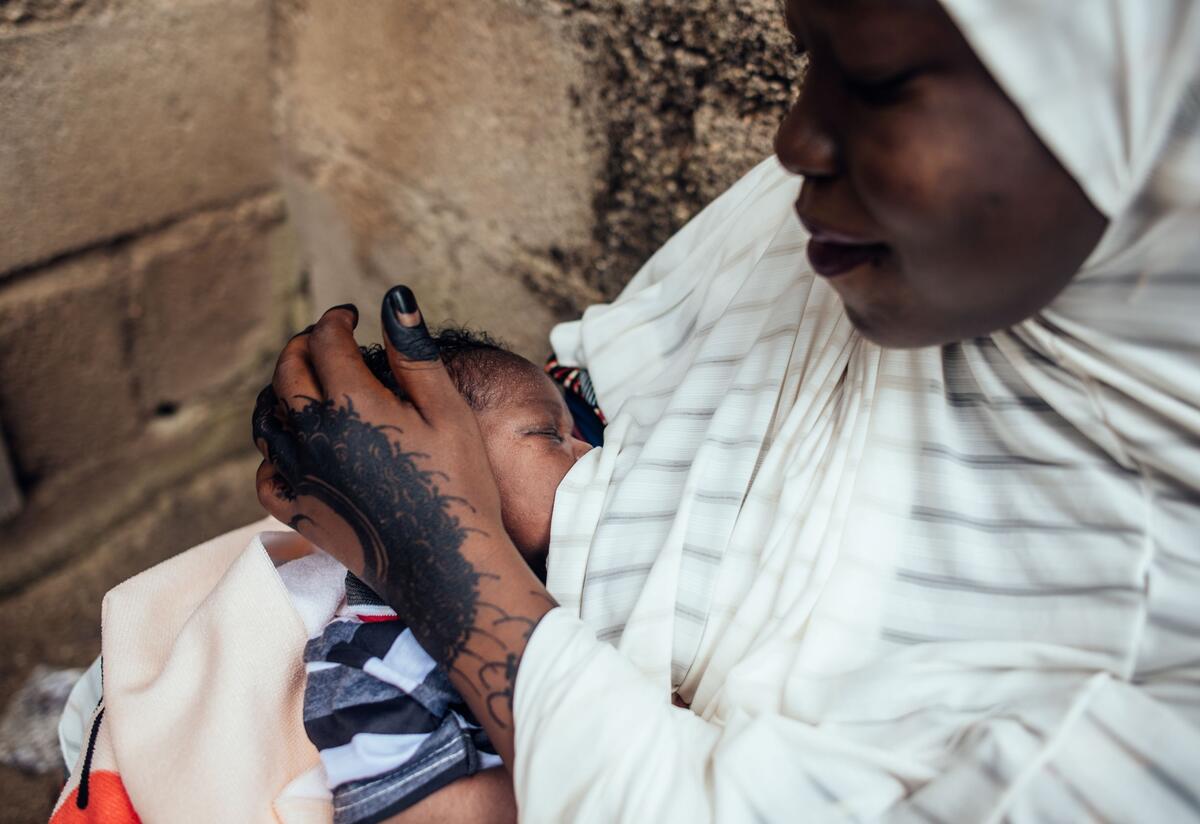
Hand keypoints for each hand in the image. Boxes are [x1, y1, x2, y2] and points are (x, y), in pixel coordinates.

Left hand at [252, 287, 508, 667]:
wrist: (447, 564)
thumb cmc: (458, 482)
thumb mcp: (447, 410)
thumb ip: (413, 353)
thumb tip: (394, 297)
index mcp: (351, 403)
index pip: (324, 340)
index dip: (336, 320)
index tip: (351, 316)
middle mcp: (314, 436)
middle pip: (286, 373)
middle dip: (303, 346)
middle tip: (325, 340)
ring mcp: (300, 476)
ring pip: (268, 420)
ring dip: (282, 392)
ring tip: (307, 385)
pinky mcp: (298, 513)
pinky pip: (266, 472)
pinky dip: (274, 450)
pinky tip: (296, 446)